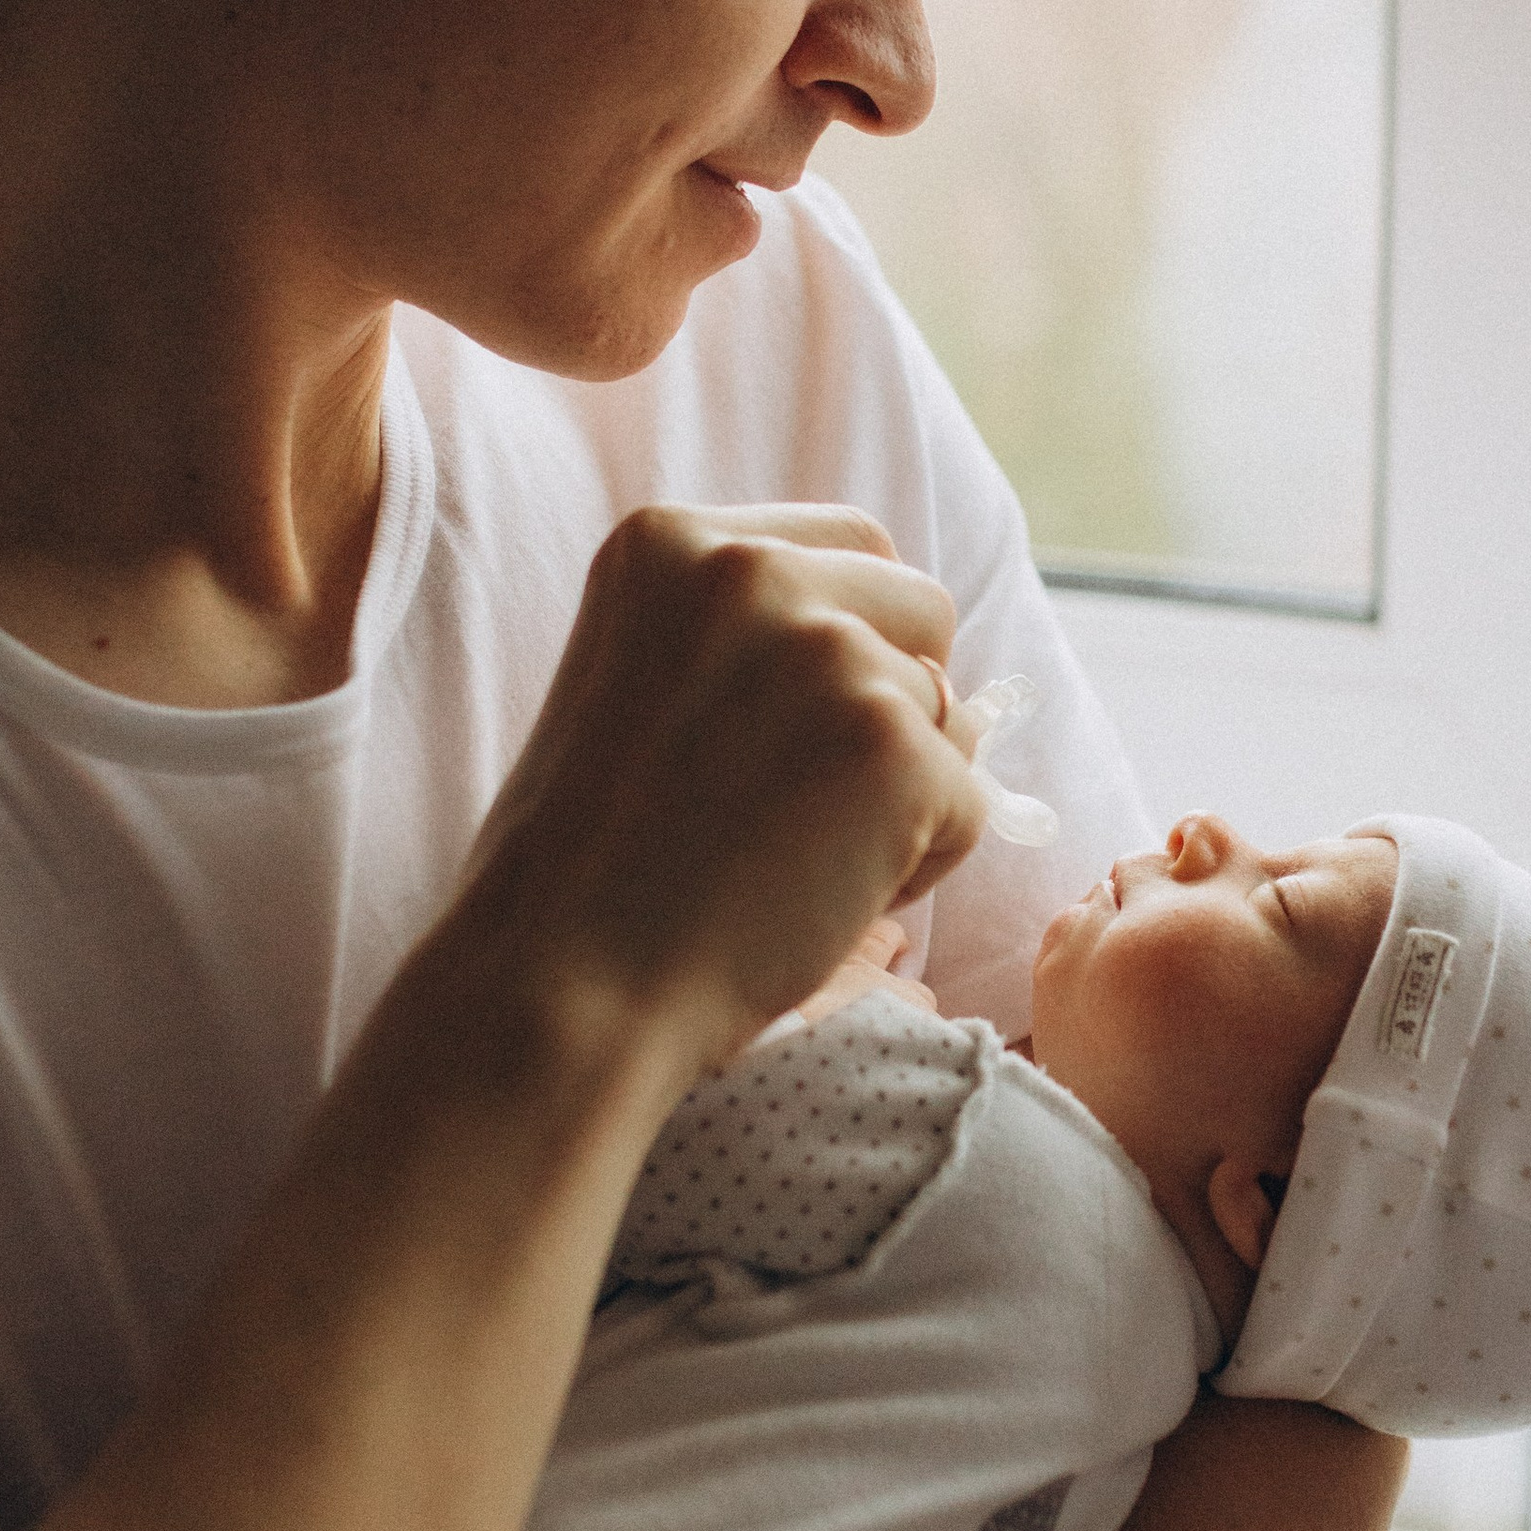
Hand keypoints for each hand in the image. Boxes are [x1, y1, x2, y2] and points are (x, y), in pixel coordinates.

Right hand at [458, 504, 987, 1070]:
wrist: (560, 989)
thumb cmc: (590, 868)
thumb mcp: (636, 685)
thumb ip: (749, 641)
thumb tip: (931, 673)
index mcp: (672, 542)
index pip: (854, 548)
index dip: (851, 642)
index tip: (790, 729)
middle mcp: (752, 571)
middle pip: (923, 611)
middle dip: (896, 702)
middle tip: (798, 801)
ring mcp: (829, 655)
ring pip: (949, 713)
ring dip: (902, 792)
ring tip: (788, 857)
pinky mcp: (894, 749)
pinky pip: (971, 802)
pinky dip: (920, 864)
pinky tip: (817, 899)